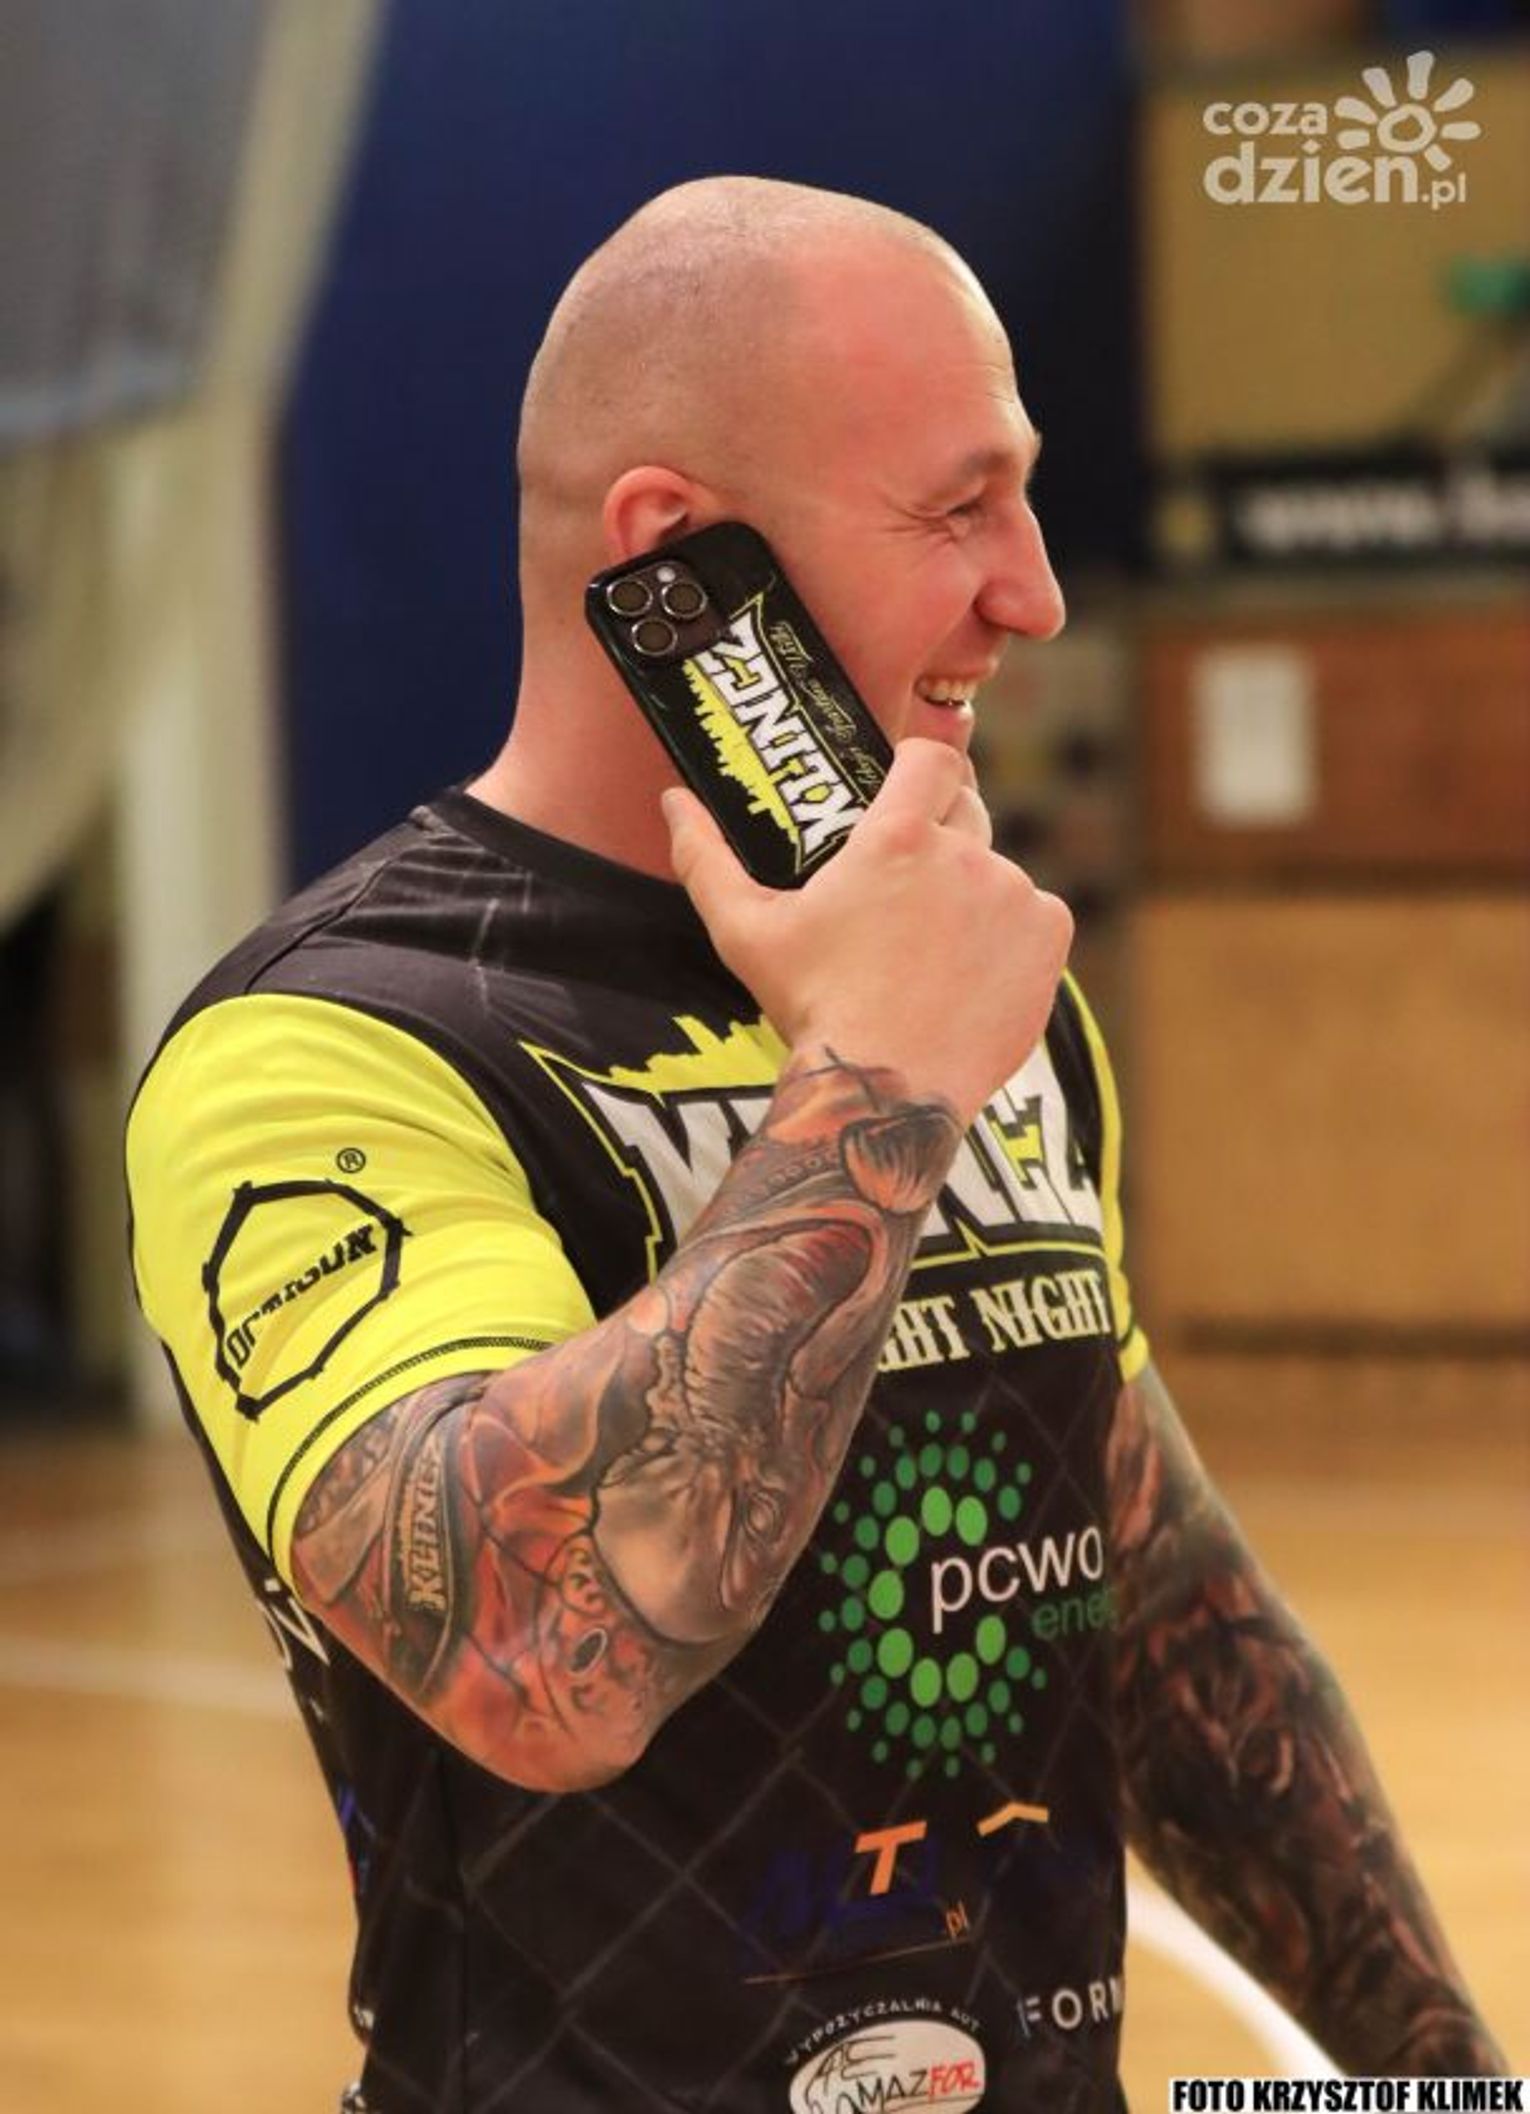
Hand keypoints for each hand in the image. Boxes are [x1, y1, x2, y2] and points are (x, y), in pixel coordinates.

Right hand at [665, 738, 1071, 1123]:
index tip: (905, 787)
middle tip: (907, 885)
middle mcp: (965, 855)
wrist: (887, 1092)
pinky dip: (1009, 935)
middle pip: (966, 807)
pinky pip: (1035, 914)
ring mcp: (1015, 896)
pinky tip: (969, 974)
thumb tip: (672, 801)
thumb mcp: (745, 932)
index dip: (921, 762)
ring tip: (930, 949)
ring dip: (971, 892)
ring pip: (997, 871)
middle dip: (940, 831)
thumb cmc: (811, 1008)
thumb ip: (705, 858)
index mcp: (897, 838)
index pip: (932, 755)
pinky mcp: (1049, 938)